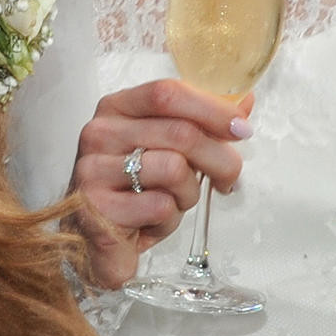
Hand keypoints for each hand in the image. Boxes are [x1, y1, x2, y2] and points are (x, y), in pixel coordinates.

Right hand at [67, 79, 251, 289]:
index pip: (166, 93)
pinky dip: (169, 221)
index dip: (212, 108)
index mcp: (116, 108)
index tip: (241, 129)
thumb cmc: (136, 191)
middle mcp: (98, 133)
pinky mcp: (95, 209)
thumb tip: (244, 100)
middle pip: (180, 133)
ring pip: (174, 170)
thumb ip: (201, 123)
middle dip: (218, 160)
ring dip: (188, 194)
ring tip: (172, 204)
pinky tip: (151, 224)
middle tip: (227, 180)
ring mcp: (91, 170)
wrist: (97, 243)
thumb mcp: (168, 150)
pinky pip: (159, 207)